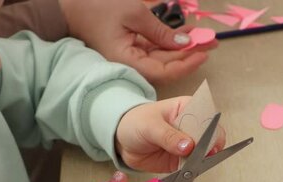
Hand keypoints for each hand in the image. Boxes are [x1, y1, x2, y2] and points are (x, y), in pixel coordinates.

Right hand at [59, 0, 217, 83]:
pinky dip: (169, 43)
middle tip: (212, 42)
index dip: (186, 64)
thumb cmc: (97, 8)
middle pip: (166, 67)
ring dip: (182, 49)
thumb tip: (183, 42)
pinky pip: (154, 50)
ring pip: (162, 59)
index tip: (204, 52)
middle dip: (190, 54)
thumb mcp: (133, 14)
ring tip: (204, 38)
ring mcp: (130, 58)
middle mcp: (129, 65)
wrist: (70, 8)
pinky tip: (185, 34)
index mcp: (127, 62)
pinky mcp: (130, 50)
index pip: (163, 72)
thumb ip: (159, 31)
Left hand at [115, 97, 226, 172]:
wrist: (123, 140)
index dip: (212, 129)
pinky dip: (192, 171)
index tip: (207, 141)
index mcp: (189, 108)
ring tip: (191, 166)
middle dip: (208, 148)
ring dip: (201, 162)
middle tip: (198, 156)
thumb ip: (168, 136)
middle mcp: (193, 126)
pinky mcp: (184, 160)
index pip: (209, 117)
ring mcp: (190, 144)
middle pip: (212, 137)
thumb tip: (188, 146)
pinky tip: (186, 172)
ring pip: (205, 154)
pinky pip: (193, 167)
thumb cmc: (136, 122)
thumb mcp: (150, 126)